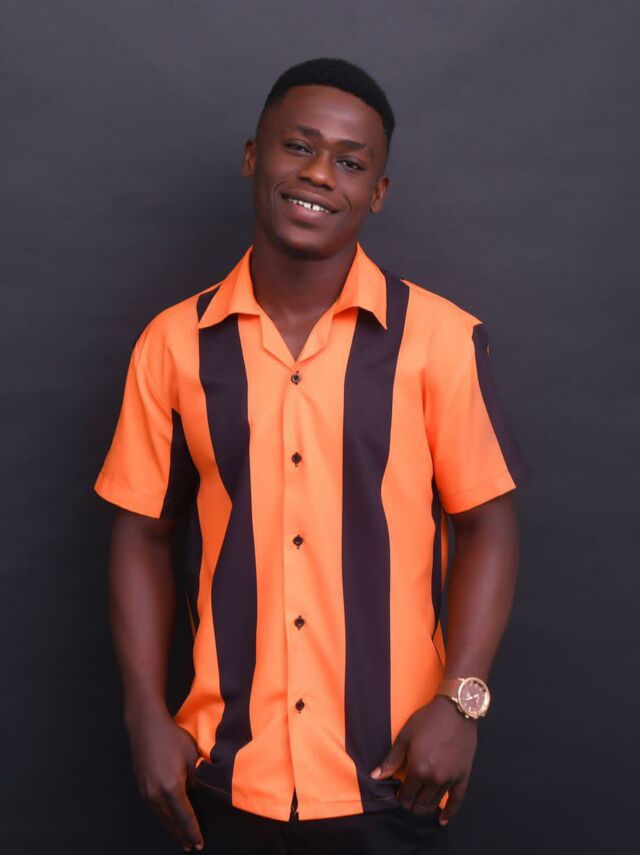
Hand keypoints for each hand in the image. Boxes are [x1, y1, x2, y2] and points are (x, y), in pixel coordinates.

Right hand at [126, 709, 203, 850]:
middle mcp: (156, 795)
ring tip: (181, 838)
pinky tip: (168, 819)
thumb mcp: (191, 756)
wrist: (146, 726)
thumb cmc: (172, 738)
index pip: (185, 817)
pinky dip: (163, 818)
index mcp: (171, 788)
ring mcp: (146, 792)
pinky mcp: (141, 787)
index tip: (199, 844)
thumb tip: (197, 791)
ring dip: (172, 829)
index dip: (193, 832)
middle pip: (171, 822)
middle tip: (192, 847)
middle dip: (182, 835)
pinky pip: (154, 809)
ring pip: (161, 817)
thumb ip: (196, 777)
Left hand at [369, 695, 476, 825]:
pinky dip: (450, 812)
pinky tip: (442, 820)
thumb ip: (391, 760)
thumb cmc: (427, 720)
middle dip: (412, 805)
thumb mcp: (405, 736)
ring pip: (435, 802)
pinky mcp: (463, 776)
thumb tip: (375, 777)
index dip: (400, 798)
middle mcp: (434, 778)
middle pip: (420, 802)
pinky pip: (457, 800)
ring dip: (426, 808)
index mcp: (418, 769)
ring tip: (420, 807)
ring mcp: (450, 779)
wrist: (456, 710)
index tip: (398, 795)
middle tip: (408, 802)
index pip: (406, 795)